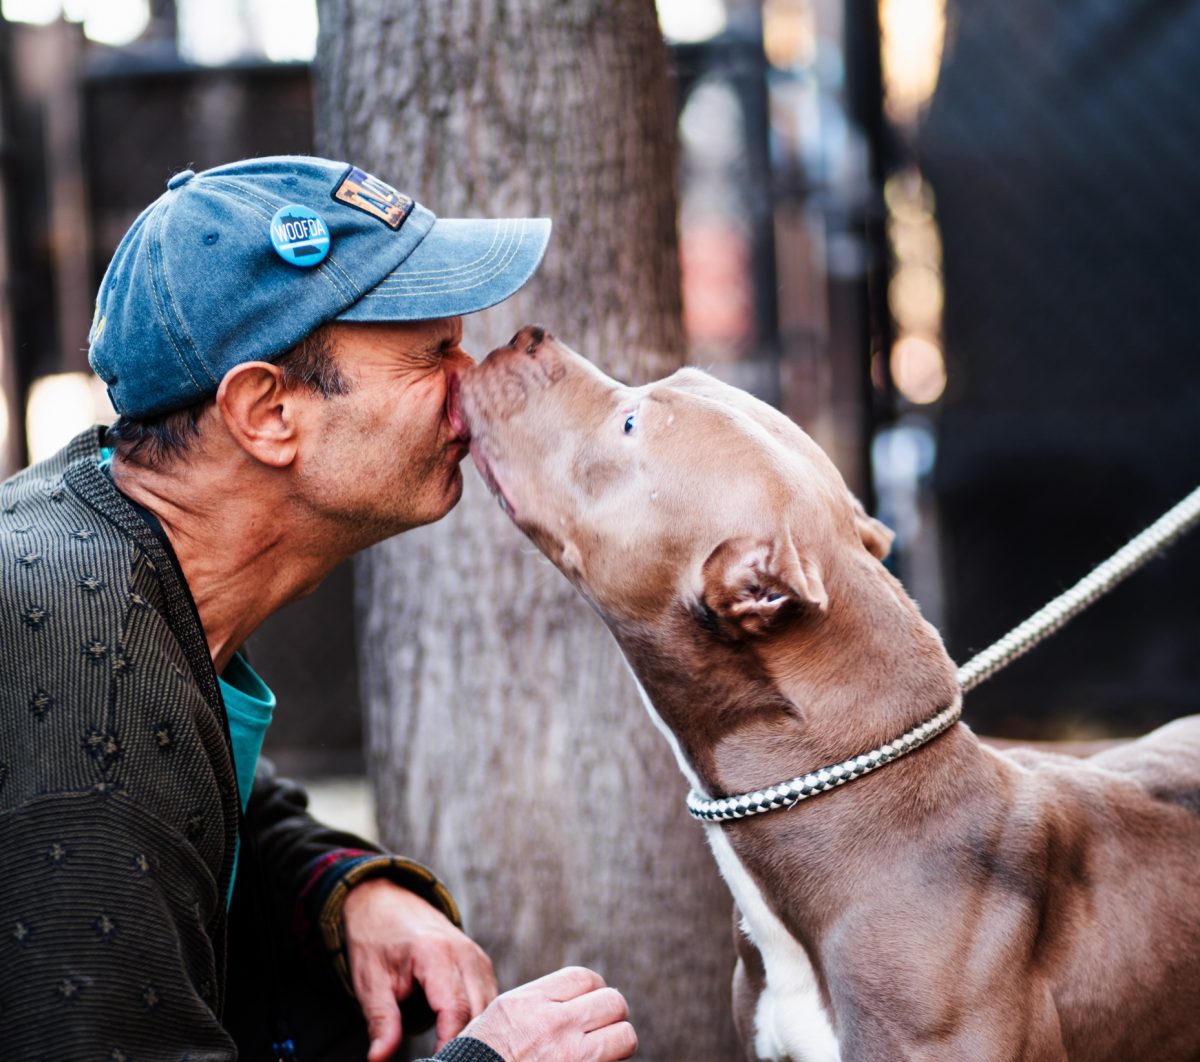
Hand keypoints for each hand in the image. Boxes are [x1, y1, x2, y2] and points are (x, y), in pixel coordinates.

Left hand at [341, 877, 496, 1058]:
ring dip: (475, 1032)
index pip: (455, 1010)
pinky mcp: (480, 962)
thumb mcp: (370, 982)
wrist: (386, 902)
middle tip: (444, 1060)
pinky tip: (460, 1036)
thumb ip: (381, 1022)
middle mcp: (464, 953)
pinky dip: (479, 1019)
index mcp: (435, 955)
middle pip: (479, 1011)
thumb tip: (379, 1059)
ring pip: (489, 1006)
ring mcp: (476, 956)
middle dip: (466, 1043)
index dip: (449, 1045)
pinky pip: (489, 997)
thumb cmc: (376, 940)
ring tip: (453, 1053)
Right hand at [458, 966, 636, 1061]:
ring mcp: (568, 1056)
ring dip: (618, 1042)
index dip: (595, 989)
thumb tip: (578, 997)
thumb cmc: (483, 1055)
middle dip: (612, 1014)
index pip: (585, 978)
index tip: (593, 1003)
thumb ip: (540, 1001)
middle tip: (603, 1027)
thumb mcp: (504, 1014)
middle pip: (612, 1002)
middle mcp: (554, 1025)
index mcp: (531, 1002)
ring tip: (606, 1048)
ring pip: (625, 1035)